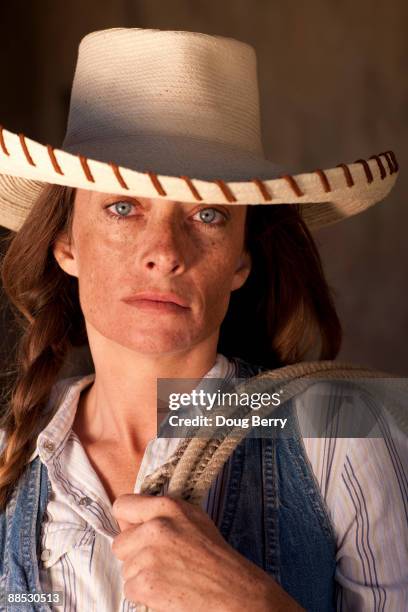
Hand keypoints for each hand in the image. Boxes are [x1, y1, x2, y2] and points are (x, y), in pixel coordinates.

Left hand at [111, 494, 303, 611]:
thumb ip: (162, 513)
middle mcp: (156, 526)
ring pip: (126, 568)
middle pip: (120, 542)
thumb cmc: (215, 555)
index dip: (127, 521)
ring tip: (169, 576)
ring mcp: (149, 555)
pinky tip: (167, 590)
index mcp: (167, 506)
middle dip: (134, 553)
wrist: (233, 591)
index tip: (136, 531)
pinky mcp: (145, 583)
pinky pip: (130, 588)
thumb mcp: (192, 518)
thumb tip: (131, 519)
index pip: (122, 505)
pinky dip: (144, 594)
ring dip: (141, 575)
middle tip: (160, 560)